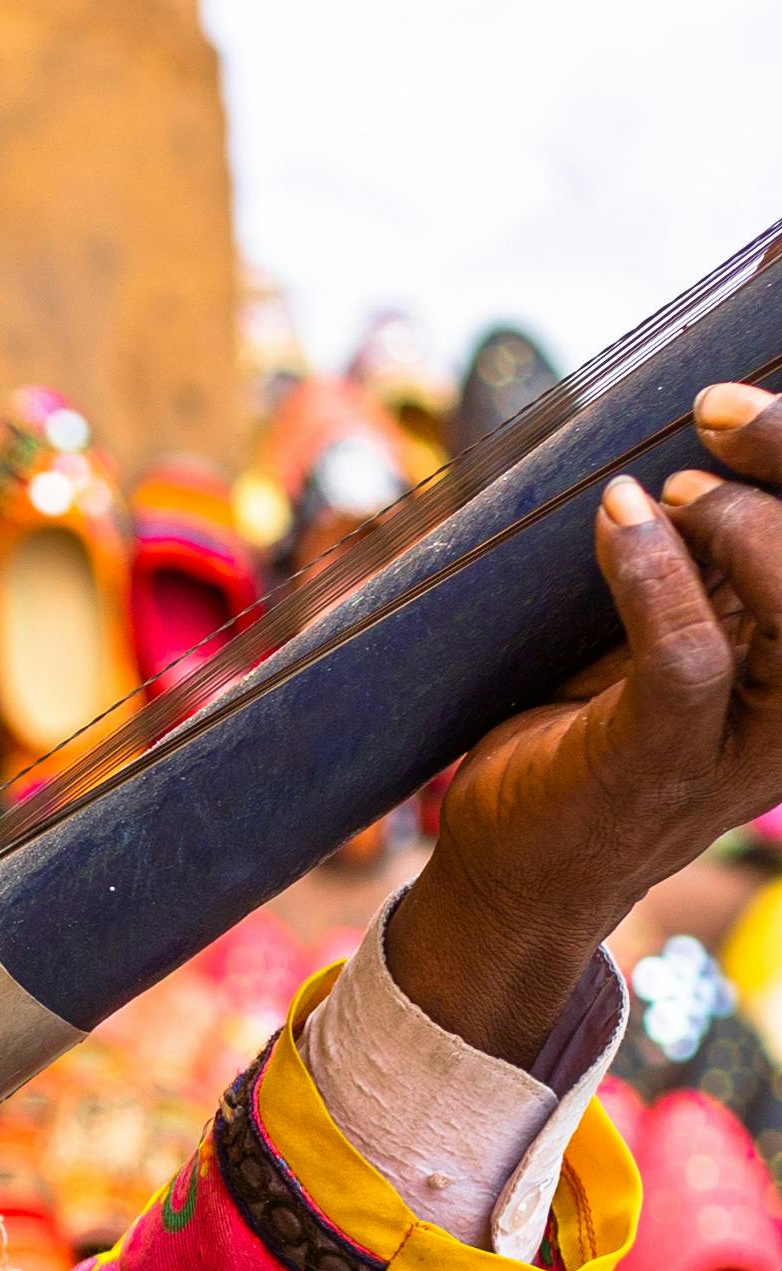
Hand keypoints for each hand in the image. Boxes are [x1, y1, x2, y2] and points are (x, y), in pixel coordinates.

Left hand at [390, 384, 781, 1066]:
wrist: (517, 875)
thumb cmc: (591, 735)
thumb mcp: (668, 633)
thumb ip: (707, 560)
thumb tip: (712, 434)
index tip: (754, 395)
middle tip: (716, 409)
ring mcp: (742, 745)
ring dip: (738, 523)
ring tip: (673, 487)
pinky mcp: (662, 764)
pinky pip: (688, 657)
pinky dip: (656, 575)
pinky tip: (620, 517)